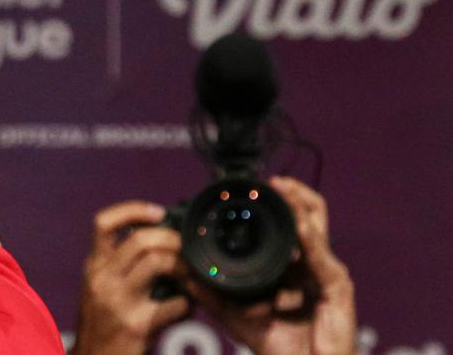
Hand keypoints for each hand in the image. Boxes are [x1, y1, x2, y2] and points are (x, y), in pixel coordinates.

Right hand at [72, 202, 191, 354]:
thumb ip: (121, 266)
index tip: (157, 212)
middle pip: (139, 239)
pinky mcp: (136, 325)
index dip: (132, 210)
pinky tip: (188, 309)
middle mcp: (102, 278)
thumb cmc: (103, 325)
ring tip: (191, 275)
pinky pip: (175, 304)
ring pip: (157, 262)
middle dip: (171, 238)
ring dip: (183, 265)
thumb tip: (161, 244)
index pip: (103, 223)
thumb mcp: (101, 288)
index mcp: (94, 266)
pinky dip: (189, 305)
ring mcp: (118, 301)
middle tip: (186, 247)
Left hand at [191, 176, 355, 354]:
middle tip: (270, 181)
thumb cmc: (279, 347)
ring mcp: (328, 274)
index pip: (291, 223)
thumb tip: (182, 272)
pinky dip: (309, 238)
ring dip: (298, 207)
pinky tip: (298, 227)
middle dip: (292, 194)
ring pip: (318, 227)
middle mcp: (313, 265)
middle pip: (311, 215)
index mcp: (294, 266)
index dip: (277, 203)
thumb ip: (212, 293)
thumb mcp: (238, 314)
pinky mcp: (338, 288)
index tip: (251, 188)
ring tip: (281, 188)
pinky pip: (322, 257)